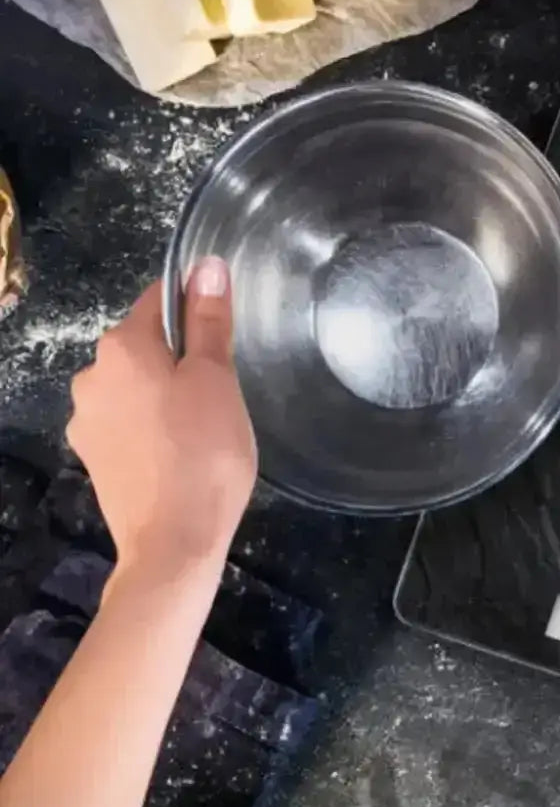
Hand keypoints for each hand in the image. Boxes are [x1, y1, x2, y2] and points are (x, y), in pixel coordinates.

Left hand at [68, 258, 256, 570]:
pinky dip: (152, 428)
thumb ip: (209, 321)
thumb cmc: (204, 455)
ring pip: (137, 387)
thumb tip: (206, 264)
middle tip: (222, 395)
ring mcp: (86, 419)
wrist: (173, 542)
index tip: (226, 343)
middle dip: (182, 360)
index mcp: (122, 346)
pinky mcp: (93, 456)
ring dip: (165, 395)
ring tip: (203, 430)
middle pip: (147, 346)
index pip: (161, 300)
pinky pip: (128, 423)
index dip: (198, 312)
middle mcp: (91, 374)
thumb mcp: (217, 381)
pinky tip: (178, 455)